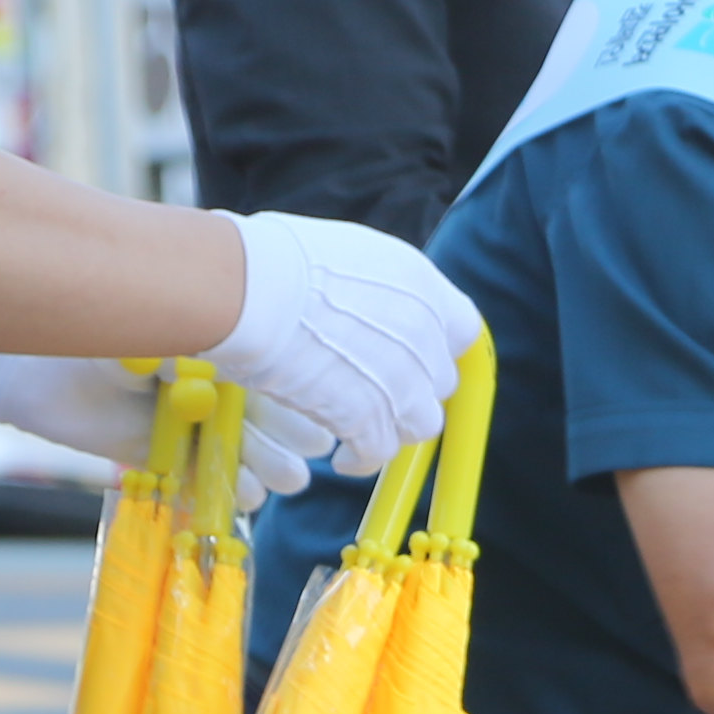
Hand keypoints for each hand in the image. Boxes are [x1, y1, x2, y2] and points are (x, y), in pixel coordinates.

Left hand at [0, 351, 311, 503]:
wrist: (35, 373)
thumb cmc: (91, 338)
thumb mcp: (140, 335)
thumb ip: (177, 354)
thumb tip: (207, 380)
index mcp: (233, 352)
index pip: (293, 378)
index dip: (305, 400)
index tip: (299, 413)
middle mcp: (231, 393)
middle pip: (292, 427)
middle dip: (290, 442)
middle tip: (272, 448)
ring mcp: (208, 432)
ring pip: (266, 462)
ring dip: (271, 470)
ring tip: (258, 473)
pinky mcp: (180, 465)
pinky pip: (224, 487)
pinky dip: (236, 493)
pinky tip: (237, 490)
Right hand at [210, 209, 483, 477]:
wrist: (251, 289)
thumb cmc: (275, 259)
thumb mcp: (347, 254)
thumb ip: (375, 283)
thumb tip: (366, 294)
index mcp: (423, 287)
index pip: (462, 329)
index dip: (438, 347)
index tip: (414, 355)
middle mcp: (424, 335)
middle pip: (440, 380)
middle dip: (413, 388)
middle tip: (377, 393)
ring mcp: (401, 380)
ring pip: (421, 424)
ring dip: (395, 428)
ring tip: (363, 428)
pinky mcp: (369, 419)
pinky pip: (378, 454)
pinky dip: (361, 459)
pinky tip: (343, 458)